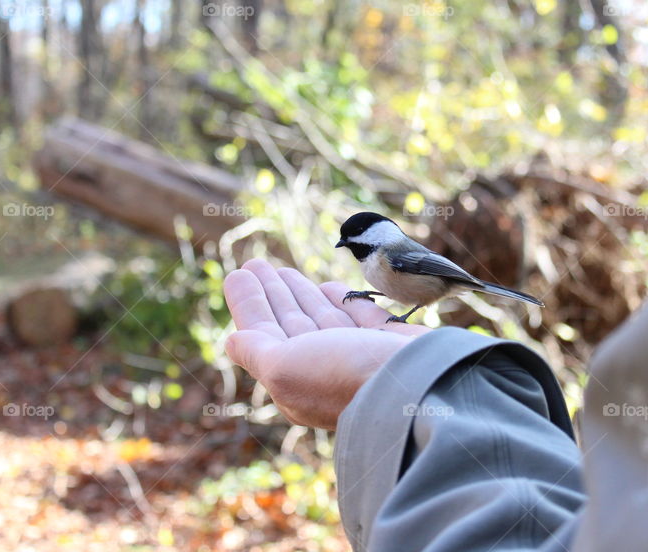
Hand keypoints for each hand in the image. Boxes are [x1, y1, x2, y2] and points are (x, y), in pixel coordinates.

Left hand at [223, 259, 430, 428]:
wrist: (415, 383)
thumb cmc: (344, 376)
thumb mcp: (285, 368)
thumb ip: (257, 351)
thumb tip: (232, 340)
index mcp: (295, 377)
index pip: (263, 332)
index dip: (250, 302)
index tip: (239, 273)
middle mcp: (324, 367)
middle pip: (290, 322)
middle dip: (273, 293)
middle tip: (258, 264)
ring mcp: (358, 355)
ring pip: (321, 318)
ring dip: (300, 293)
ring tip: (284, 270)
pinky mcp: (388, 343)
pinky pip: (359, 317)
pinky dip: (341, 301)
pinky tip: (328, 287)